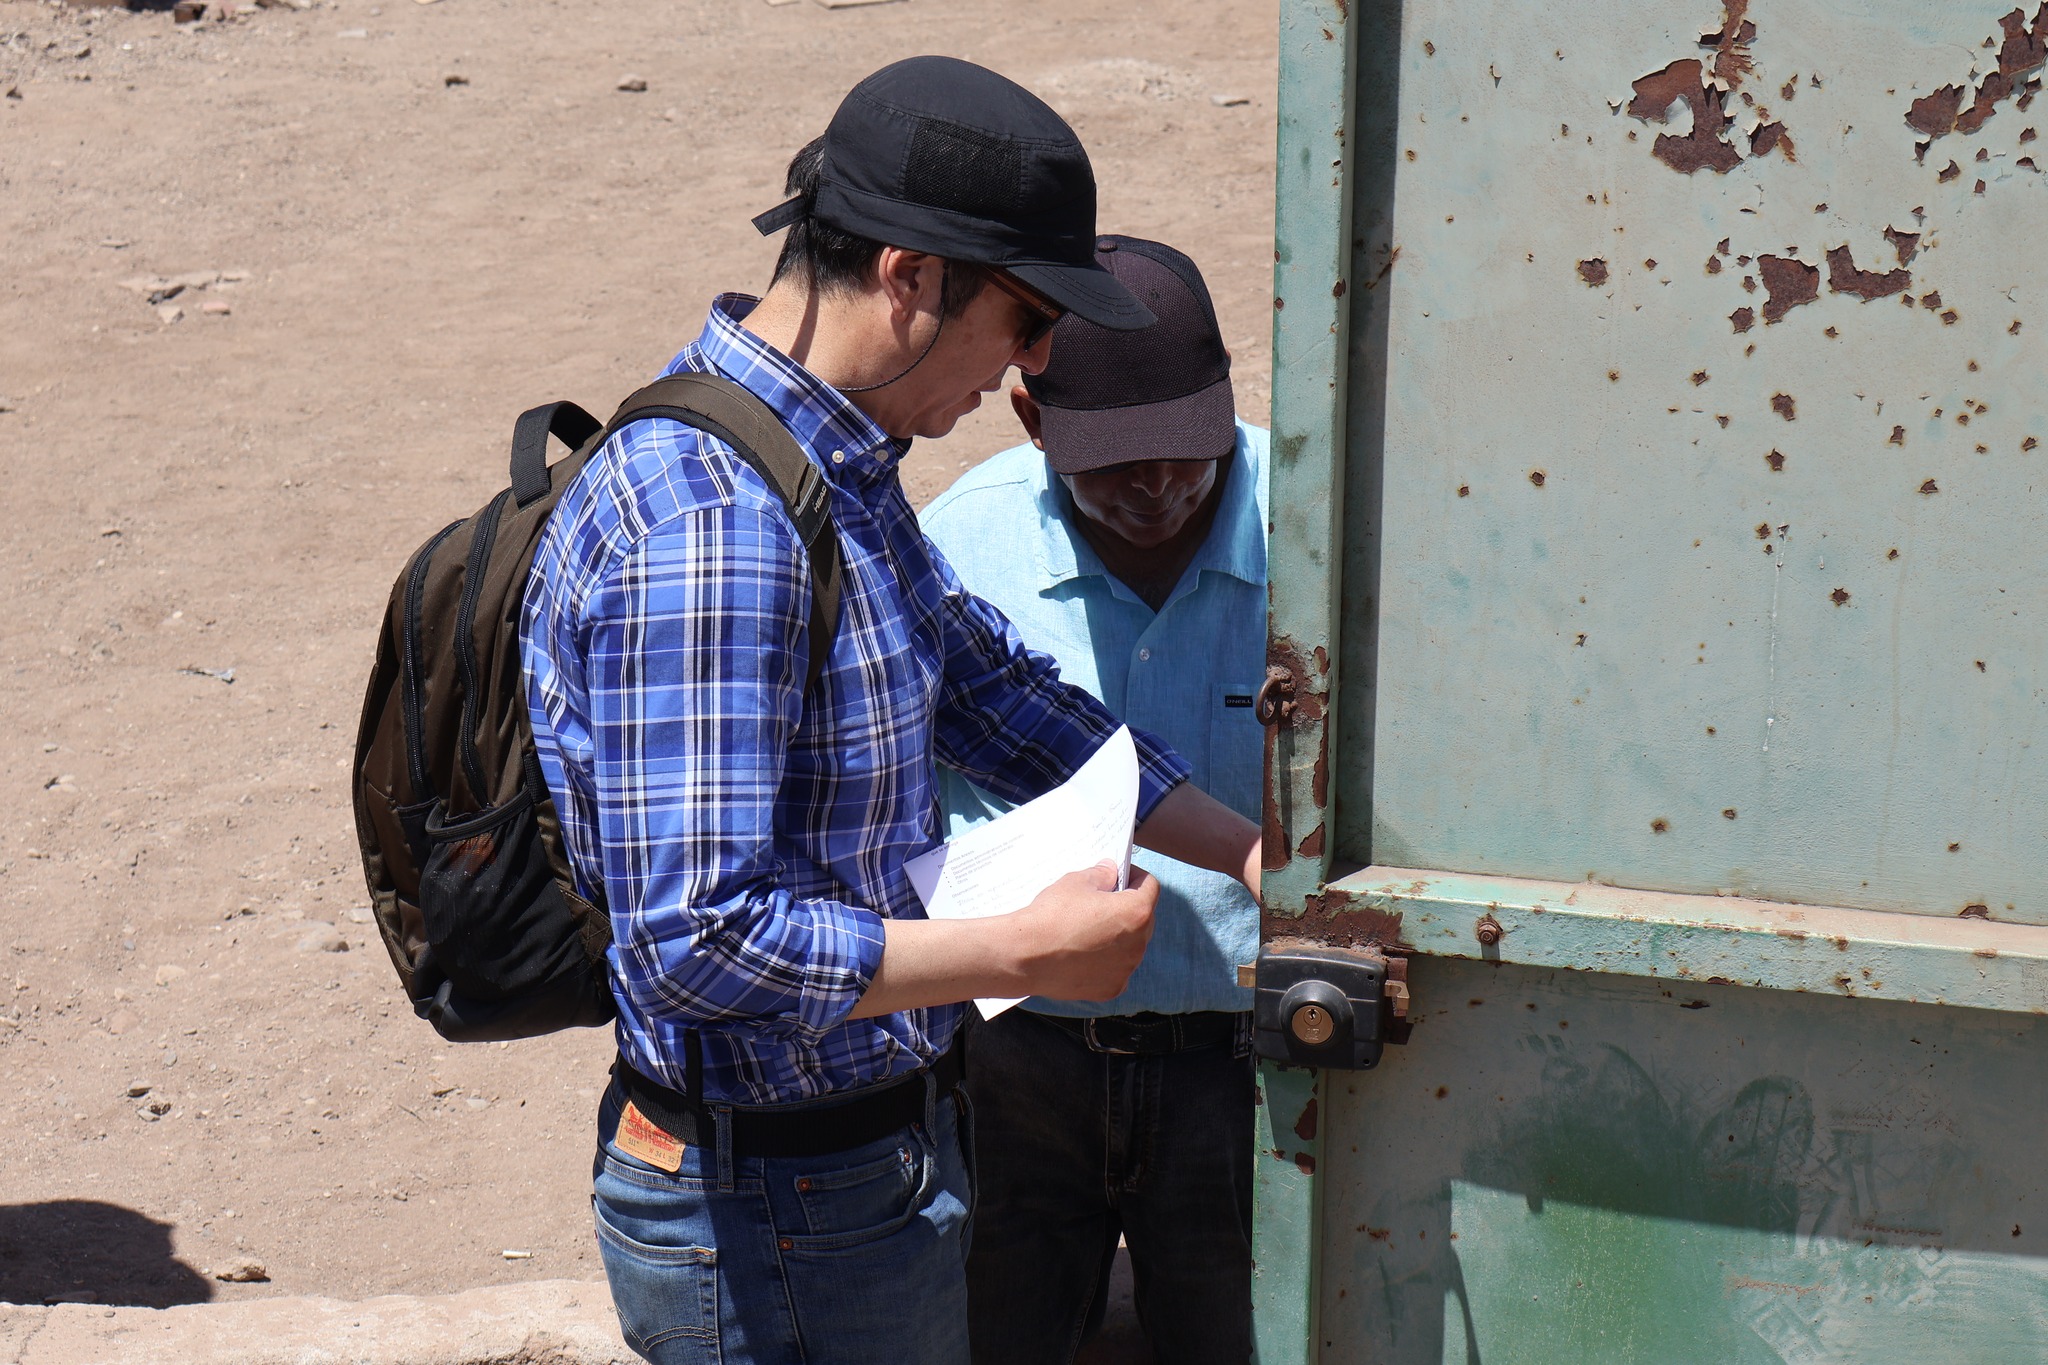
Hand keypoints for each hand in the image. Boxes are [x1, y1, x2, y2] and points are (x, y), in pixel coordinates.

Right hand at [1006, 862, 1158, 1000]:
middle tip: (1106, 901)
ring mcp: (1126, 969)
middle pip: (1144, 919)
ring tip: (1091, 930)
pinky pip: (1117, 969)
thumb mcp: (1076, 882)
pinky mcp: (1111, 988)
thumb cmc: (1052, 915)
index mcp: (1136, 912)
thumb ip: (1101, 874)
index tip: (1122, 876)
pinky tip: (1085, 954)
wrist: (1025, 955)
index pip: (1150, 887)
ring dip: (1119, 936)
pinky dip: (1107, 961)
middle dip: (1129, 907)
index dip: (1136, 877)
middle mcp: (1138, 944)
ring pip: (1131, 946)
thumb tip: (1110, 871)